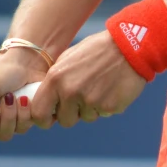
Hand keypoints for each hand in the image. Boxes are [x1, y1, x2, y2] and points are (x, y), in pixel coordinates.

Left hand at [26, 32, 149, 128]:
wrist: (128, 46)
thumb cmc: (97, 50)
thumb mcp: (68, 59)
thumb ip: (56, 80)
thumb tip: (49, 101)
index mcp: (56, 78)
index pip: (38, 113)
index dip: (44, 119)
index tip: (52, 118)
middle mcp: (70, 92)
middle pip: (65, 120)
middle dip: (73, 114)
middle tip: (83, 99)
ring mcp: (90, 101)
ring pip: (86, 117)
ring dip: (92, 108)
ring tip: (101, 87)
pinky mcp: (109, 107)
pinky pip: (104, 114)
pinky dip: (107, 105)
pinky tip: (112, 88)